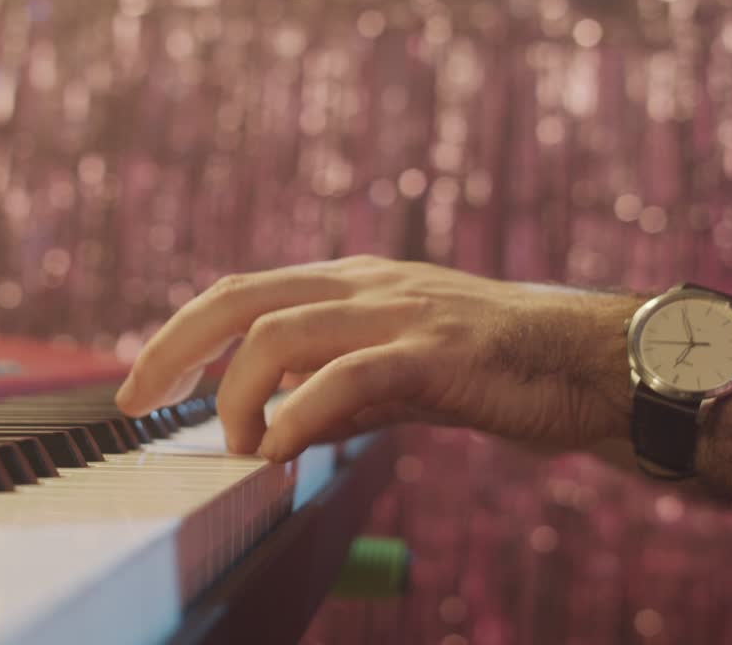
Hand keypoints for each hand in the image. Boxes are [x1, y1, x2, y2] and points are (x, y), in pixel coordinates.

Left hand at [116, 256, 638, 461]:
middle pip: (242, 297)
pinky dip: (302, 412)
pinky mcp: (439, 353)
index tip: (143, 381)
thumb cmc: (498, 370)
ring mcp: (403, 312)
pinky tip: (282, 447)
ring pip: (283, 331)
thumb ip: (338, 390)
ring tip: (241, 446)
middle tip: (137, 401)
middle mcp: (368, 286)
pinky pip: (350, 376)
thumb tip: (278, 424)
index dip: (182, 333)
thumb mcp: (401, 374)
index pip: (243, 292)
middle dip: (176, 347)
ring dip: (240, 394)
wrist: (594, 362)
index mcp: (354, 285)